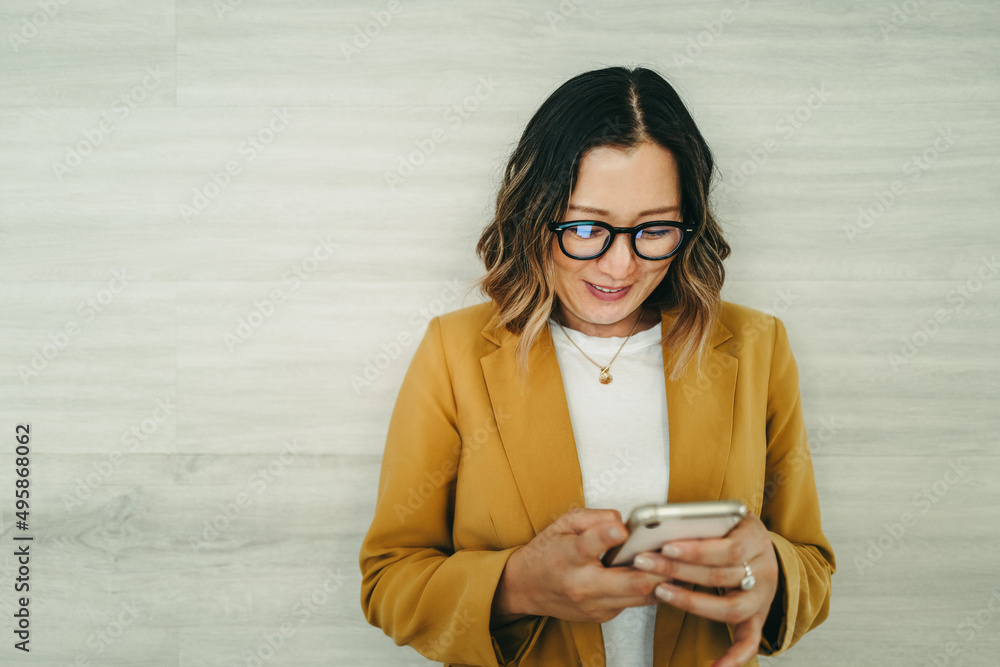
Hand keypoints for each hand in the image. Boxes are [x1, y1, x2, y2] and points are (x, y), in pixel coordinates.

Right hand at [491, 508, 667, 625]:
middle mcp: (581, 584)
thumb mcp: (563, 523)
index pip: (588, 545)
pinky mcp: (603, 615)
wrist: (526, 588)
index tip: (620, 529)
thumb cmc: (547, 552)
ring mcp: (594, 604)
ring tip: (675, 562)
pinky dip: (648, 588)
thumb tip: (623, 521)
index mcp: (568, 556)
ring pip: (639, 596)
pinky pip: (635, 602)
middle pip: (627, 582)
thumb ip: (593, 518)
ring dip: (660, 580)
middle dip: (655, 569)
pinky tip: (657, 575)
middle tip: (674, 553)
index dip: (605, 536)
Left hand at [631, 513, 779, 666]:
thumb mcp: (725, 515)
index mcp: (756, 537)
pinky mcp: (758, 617)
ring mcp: (762, 597)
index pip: (729, 548)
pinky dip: (734, 656)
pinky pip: (750, 641)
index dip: (696, 550)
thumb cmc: (733, 529)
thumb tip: (660, 523)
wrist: (761, 547)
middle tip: (645, 563)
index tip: (665, 547)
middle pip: (721, 575)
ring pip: (731, 607)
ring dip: (692, 602)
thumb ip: (702, 519)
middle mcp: (764, 569)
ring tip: (660, 592)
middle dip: (678, 570)